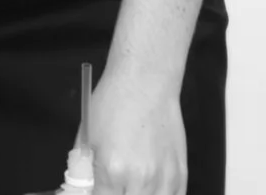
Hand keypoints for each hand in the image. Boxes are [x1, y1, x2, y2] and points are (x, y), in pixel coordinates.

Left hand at [81, 65, 186, 194]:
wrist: (145, 82)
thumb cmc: (114, 102)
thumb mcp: (88, 138)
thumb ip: (87, 170)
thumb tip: (85, 188)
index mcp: (113, 171)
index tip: (96, 189)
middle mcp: (141, 180)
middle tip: (114, 185)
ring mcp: (164, 178)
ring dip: (139, 194)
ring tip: (132, 184)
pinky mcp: (181, 173)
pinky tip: (149, 187)